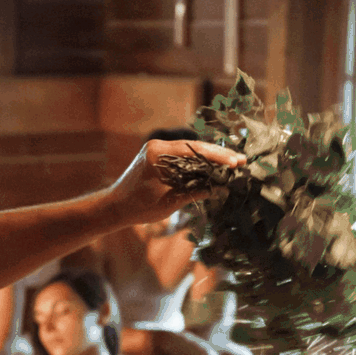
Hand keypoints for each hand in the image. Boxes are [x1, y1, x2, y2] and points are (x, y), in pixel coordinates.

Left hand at [103, 139, 244, 227]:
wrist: (115, 207)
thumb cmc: (139, 207)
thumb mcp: (170, 202)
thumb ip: (195, 191)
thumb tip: (221, 187)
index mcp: (158, 154)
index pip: (194, 150)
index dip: (217, 156)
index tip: (235, 162)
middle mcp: (157, 146)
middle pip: (194, 147)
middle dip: (218, 155)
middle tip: (239, 161)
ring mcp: (157, 149)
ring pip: (190, 150)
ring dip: (209, 157)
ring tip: (231, 163)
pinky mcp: (157, 155)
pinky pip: (182, 155)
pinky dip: (197, 161)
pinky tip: (213, 165)